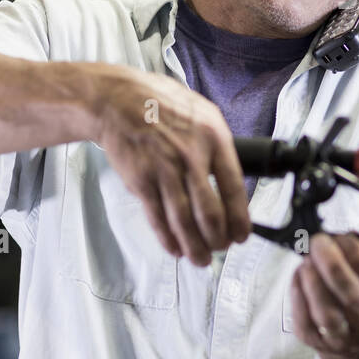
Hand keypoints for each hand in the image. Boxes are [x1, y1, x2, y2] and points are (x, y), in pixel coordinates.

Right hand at [88, 64, 249, 264]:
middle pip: (210, 212)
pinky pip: (157, 217)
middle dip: (218, 239)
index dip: (239, 218)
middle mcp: (191, 156)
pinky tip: (175, 248)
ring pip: (184, 220)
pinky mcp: (141, 180)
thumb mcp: (202, 113)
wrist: (117, 99)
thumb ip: (217, 146)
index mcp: (214, 138)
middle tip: (220, 248)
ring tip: (201, 259)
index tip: (241, 235)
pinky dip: (167, 238)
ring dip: (195, 246)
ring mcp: (164, 169)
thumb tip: (231, 183)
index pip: (234, 187)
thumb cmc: (161, 104)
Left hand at [290, 233, 358, 354]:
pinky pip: (304, 319)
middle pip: (351, 297)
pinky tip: (300, 274)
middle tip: (319, 242)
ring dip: (314, 281)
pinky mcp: (318, 343)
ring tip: (308, 259)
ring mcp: (345, 340)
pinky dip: (298, 293)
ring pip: (327, 313)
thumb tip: (348, 239)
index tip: (341, 237)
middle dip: (332, 264)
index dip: (356, 253)